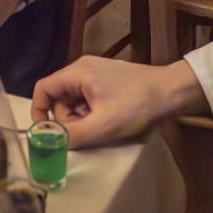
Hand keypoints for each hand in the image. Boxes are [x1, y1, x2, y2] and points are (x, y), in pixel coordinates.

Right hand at [31, 57, 209, 147]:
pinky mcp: (109, 81)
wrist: (173, 92)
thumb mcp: (103, 125)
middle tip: (85, 134)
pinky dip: (93, 114)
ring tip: (102, 128)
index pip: (43, 89)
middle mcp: (83, 69)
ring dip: (82, 119)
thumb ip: (72, 135)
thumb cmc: (137, 106)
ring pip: (75, 101)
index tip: (47, 135)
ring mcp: (97, 74)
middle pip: (59, 97)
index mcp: (77, 72)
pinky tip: (111, 122)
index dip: (39, 112)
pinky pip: (89, 100)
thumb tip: (47, 143)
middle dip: (67, 120)